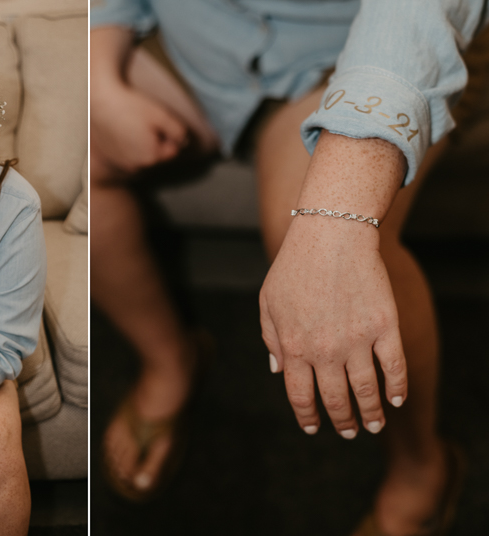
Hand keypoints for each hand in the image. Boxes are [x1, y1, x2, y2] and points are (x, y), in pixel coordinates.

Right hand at [91, 79, 187, 174]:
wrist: (100, 101)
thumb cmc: (131, 107)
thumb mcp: (162, 115)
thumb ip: (178, 131)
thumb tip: (184, 141)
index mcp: (151, 157)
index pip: (172, 150)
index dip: (168, 133)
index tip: (157, 121)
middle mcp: (135, 165)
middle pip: (155, 154)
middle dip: (155, 140)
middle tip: (143, 121)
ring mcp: (121, 162)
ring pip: (140, 155)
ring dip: (141, 143)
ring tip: (132, 124)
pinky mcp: (110, 156)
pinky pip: (126, 154)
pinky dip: (127, 144)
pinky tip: (122, 128)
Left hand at [259, 219, 407, 437]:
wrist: (331, 235)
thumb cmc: (294, 266)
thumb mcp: (268, 302)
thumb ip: (271, 337)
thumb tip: (277, 369)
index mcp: (293, 346)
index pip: (300, 395)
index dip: (307, 416)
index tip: (313, 427)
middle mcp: (325, 350)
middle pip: (335, 399)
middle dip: (341, 421)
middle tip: (347, 430)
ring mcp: (357, 340)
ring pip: (367, 391)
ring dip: (371, 414)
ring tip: (373, 426)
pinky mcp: (385, 326)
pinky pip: (394, 366)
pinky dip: (397, 387)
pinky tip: (396, 399)